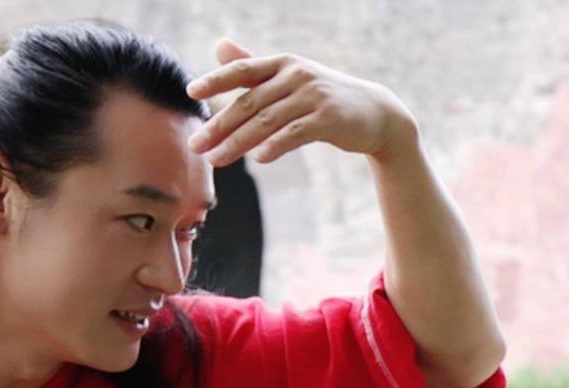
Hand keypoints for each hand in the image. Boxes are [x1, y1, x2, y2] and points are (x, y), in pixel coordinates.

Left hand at [186, 40, 415, 167]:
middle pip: (250, 102)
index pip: (243, 70)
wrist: (376, 114)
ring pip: (267, 121)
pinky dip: (275, 146)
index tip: (192, 93)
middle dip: (219, 125)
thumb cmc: (326, 97)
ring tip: (216, 160)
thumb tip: (218, 46)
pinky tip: (258, 159)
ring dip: (238, 143)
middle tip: (196, 145)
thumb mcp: (291, 77)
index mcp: (283, 63)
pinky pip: (295, 133)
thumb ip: (254, 66)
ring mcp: (313, 96)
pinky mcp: (329, 119)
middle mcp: (296, 75)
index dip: (216, 80)